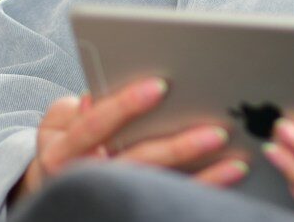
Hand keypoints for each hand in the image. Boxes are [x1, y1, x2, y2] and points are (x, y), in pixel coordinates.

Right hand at [8, 76, 252, 205]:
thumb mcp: (58, 122)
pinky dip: (205, 188)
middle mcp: (86, 180)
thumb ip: (78, 108)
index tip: (159, 86)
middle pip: (137, 162)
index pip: (93, 126)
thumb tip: (97, 95)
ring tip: (236, 159)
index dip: (124, 106)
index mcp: (62, 152)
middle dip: (178, 148)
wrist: (56, 190)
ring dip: (202, 176)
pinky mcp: (135, 207)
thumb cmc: (66, 143)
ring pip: (160, 188)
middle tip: (217, 132)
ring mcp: (113, 198)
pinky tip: (231, 174)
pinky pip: (171, 201)